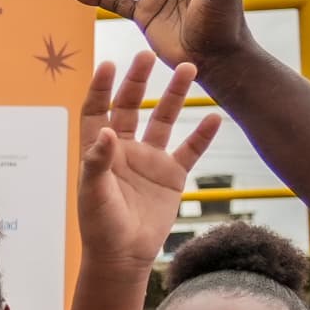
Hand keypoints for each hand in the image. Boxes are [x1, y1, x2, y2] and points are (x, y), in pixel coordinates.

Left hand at [76, 55, 219, 273]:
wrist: (123, 255)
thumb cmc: (100, 225)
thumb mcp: (94, 193)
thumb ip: (98, 162)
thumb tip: (106, 132)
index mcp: (99, 149)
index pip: (97, 110)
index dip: (101, 88)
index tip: (108, 65)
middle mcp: (124, 148)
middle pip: (130, 106)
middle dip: (137, 81)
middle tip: (149, 55)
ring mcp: (150, 159)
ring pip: (164, 119)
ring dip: (174, 95)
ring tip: (189, 69)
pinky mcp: (172, 175)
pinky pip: (191, 149)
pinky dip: (202, 134)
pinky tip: (215, 116)